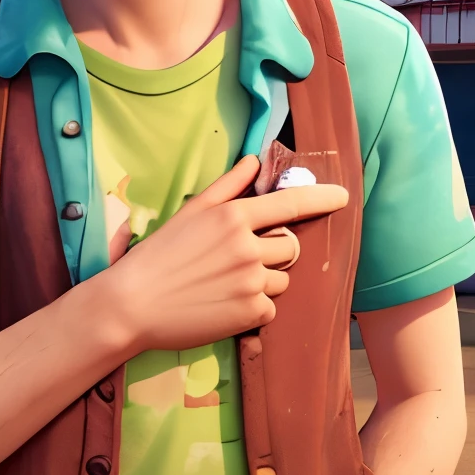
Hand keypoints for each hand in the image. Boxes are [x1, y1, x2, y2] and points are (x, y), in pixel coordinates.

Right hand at [97, 155, 349, 353]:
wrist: (130, 306)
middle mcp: (248, 247)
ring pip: (282, 279)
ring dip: (264, 282)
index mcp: (234, 217)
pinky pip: (269, 308)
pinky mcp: (250, 313)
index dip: (322, 199)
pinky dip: (253, 309)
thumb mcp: (190, 212)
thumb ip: (227, 186)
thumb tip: (254, 161)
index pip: (291, 204)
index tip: (344, 196)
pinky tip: (223, 306)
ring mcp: (251, 281)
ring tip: (225, 285)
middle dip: (276, 252)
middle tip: (241, 261)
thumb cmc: (158, 256)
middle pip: (291, 246)